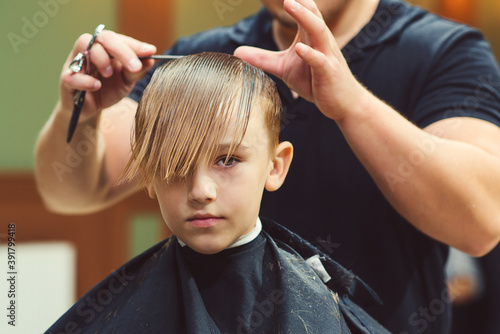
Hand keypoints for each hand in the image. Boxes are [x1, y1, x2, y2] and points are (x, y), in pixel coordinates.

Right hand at [59, 30, 156, 120]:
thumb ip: (137, 71)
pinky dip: (85, 80)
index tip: (150, 51)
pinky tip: (96, 85)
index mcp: (105, 48)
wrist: (91, 110)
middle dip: (121, 50)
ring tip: (110, 74)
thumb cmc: (108, 90)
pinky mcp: (66, 80)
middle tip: (135, 66)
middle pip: (103, 38)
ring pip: (84, 46)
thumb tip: (152, 58)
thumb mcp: (127, 81)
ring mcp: (75, 63)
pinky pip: (72, 75)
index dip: (134, 44)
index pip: (118, 38)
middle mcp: (89, 50)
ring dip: (101, 59)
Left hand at [234, 0, 365, 120]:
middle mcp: (321, 41)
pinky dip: (310, 54)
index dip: (293, 0)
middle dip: (299, 2)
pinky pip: (320, 61)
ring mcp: (327, 56)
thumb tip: (236, 52)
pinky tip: (299, 49)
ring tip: (291, 4)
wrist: (343, 103)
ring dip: (305, 17)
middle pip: (311, 15)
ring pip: (318, 31)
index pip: (304, 12)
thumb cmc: (316, 82)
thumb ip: (263, 59)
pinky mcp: (329, 73)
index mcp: (311, 37)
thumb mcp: (285, 68)